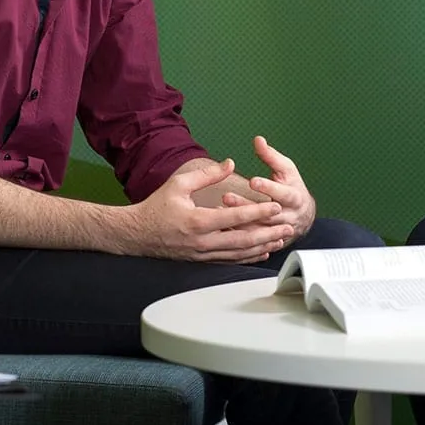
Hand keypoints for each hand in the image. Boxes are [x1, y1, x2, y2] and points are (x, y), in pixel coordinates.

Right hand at [130, 159, 293, 262]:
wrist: (137, 234)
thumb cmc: (156, 207)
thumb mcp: (179, 184)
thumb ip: (207, 175)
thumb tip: (229, 164)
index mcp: (197, 221)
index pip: (235, 218)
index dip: (258, 212)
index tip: (276, 206)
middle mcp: (202, 242)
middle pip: (243, 240)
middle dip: (269, 234)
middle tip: (288, 227)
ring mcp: (202, 254)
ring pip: (239, 254)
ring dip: (262, 247)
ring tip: (280, 240)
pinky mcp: (201, 260)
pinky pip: (230, 260)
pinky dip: (248, 257)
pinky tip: (261, 252)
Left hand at [219, 136, 316, 237]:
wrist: (303, 215)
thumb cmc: (292, 186)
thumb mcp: (287, 169)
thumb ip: (271, 156)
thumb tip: (258, 139)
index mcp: (295, 198)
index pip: (283, 194)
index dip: (269, 188)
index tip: (253, 181)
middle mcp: (288, 217)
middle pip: (267, 214)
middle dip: (246, 206)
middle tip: (227, 197)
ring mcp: (278, 231)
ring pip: (257, 229)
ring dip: (238, 221)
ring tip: (218, 210)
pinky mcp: (268, 241)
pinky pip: (251, 241)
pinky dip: (235, 233)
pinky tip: (220, 225)